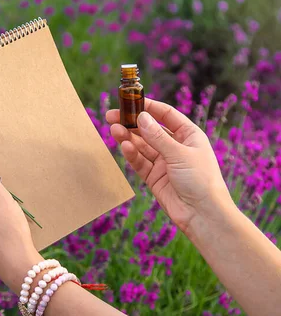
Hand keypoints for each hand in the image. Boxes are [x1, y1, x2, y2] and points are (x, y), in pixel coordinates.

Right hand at [106, 99, 233, 232]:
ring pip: (142, 146)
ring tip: (114, 130)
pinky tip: (124, 146)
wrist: (203, 215)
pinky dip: (132, 154)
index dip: (149, 106)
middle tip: (112, 116)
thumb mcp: (179, 154)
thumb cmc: (201, 180)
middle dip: (132, 122)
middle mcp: (176, 147)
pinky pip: (140, 162)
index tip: (131, 100)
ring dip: (128, 137)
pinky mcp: (154, 177)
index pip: (166, 115)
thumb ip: (157, 137)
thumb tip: (141, 117)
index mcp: (189, 135)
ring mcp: (164, 162)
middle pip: (150, 129)